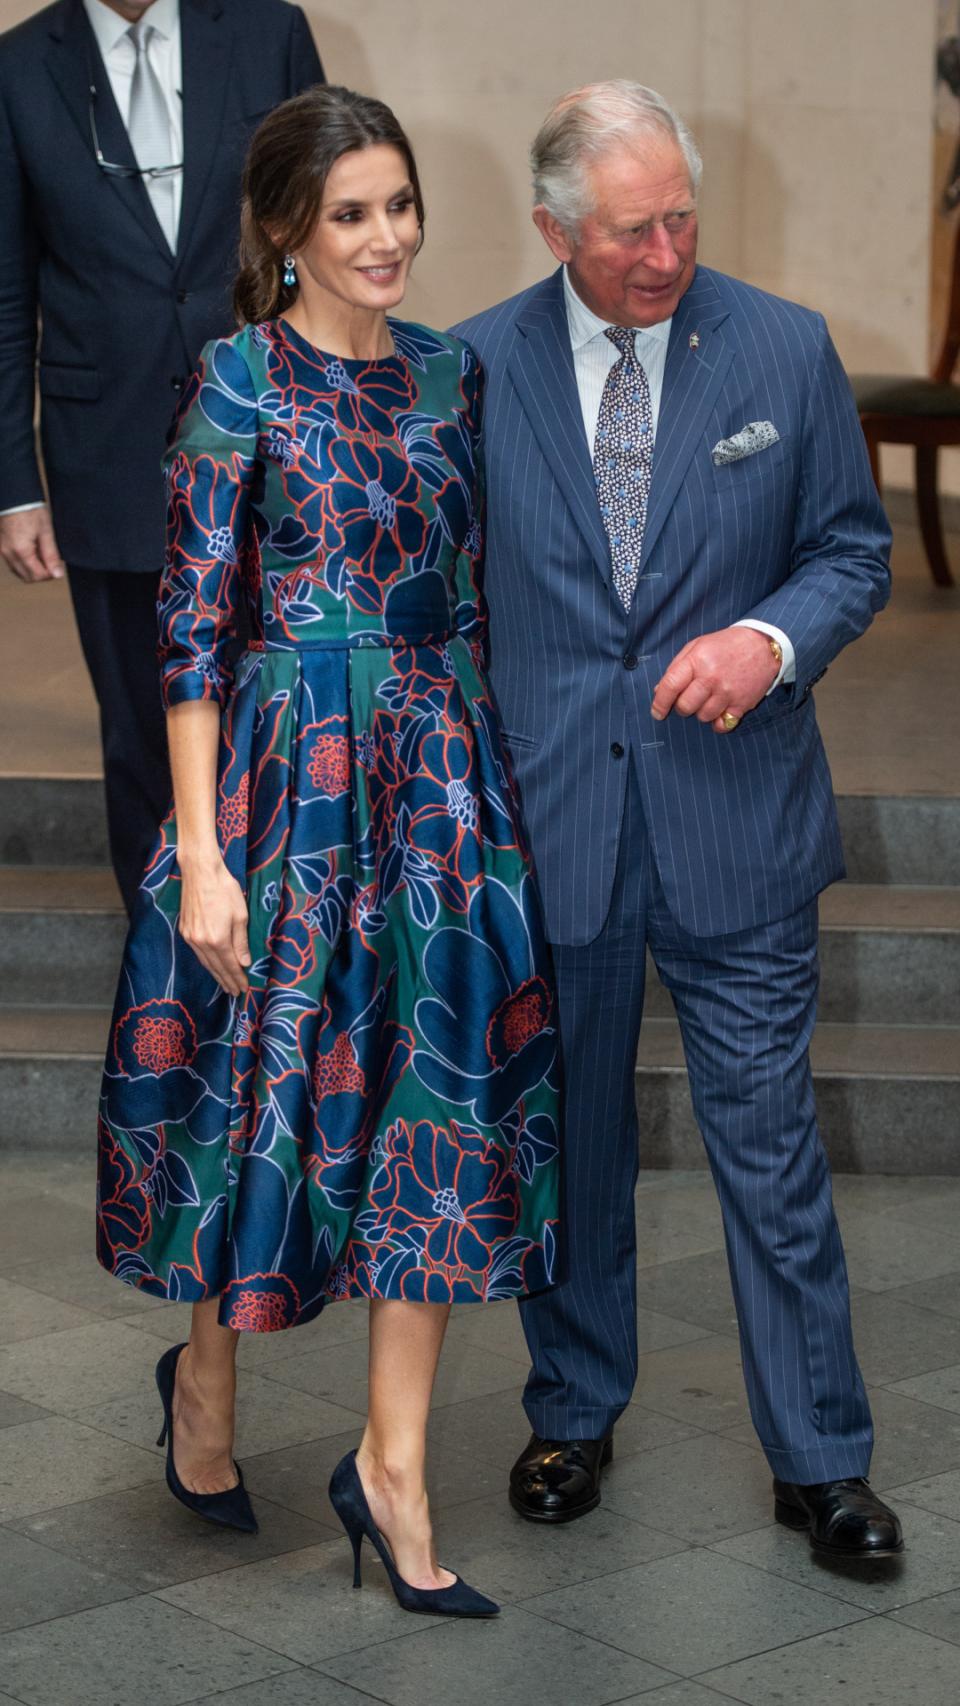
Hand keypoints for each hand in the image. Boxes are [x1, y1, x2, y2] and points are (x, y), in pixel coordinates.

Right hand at [0, 506, 64, 581]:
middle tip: (52, 563)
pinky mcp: (1, 545)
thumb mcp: (46, 531)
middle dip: (41, 574)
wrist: (14, 495)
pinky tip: (33, 552)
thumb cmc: (29, 508)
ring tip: (43, 555)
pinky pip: (12, 562)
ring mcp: (2, 550)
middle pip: (27, 577)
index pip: (37, 575)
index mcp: (21, 550)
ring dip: (32, 570)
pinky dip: (23, 563)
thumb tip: (57, 574)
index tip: (58, 567)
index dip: (50, 574)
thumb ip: (51, 555)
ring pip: (18, 571)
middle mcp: (8, 553)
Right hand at [177, 852, 250, 995]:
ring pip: (204, 962)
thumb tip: (244, 963)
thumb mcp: (240, 915)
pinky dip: (206, 962)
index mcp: (217, 939)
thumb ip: (240, 942)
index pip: (229, 966)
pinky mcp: (184, 930)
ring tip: (225, 984)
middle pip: (216, 968)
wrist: (200, 872)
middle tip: (235, 992)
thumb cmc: (224, 889)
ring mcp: (190, 937)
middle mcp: (201, 942)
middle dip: (226, 981)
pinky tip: (212, 965)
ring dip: (215, 974)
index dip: (237, 978)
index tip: (244, 989)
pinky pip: (197, 953)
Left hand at [651, 626, 779, 732]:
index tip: (657, 713)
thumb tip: (659, 691)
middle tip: (690, 698)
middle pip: (685, 707)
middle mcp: (712, 678)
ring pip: (703, 717)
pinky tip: (720, 711)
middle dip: (682, 707)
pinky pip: (722, 725)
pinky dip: (718, 722)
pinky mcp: (742, 704)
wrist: (763, 645)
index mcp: (697, 660)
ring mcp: (728, 692)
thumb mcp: (697, 646)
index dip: (660, 703)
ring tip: (709, 699)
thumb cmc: (726, 645)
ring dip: (701, 712)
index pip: (670, 686)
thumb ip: (676, 667)